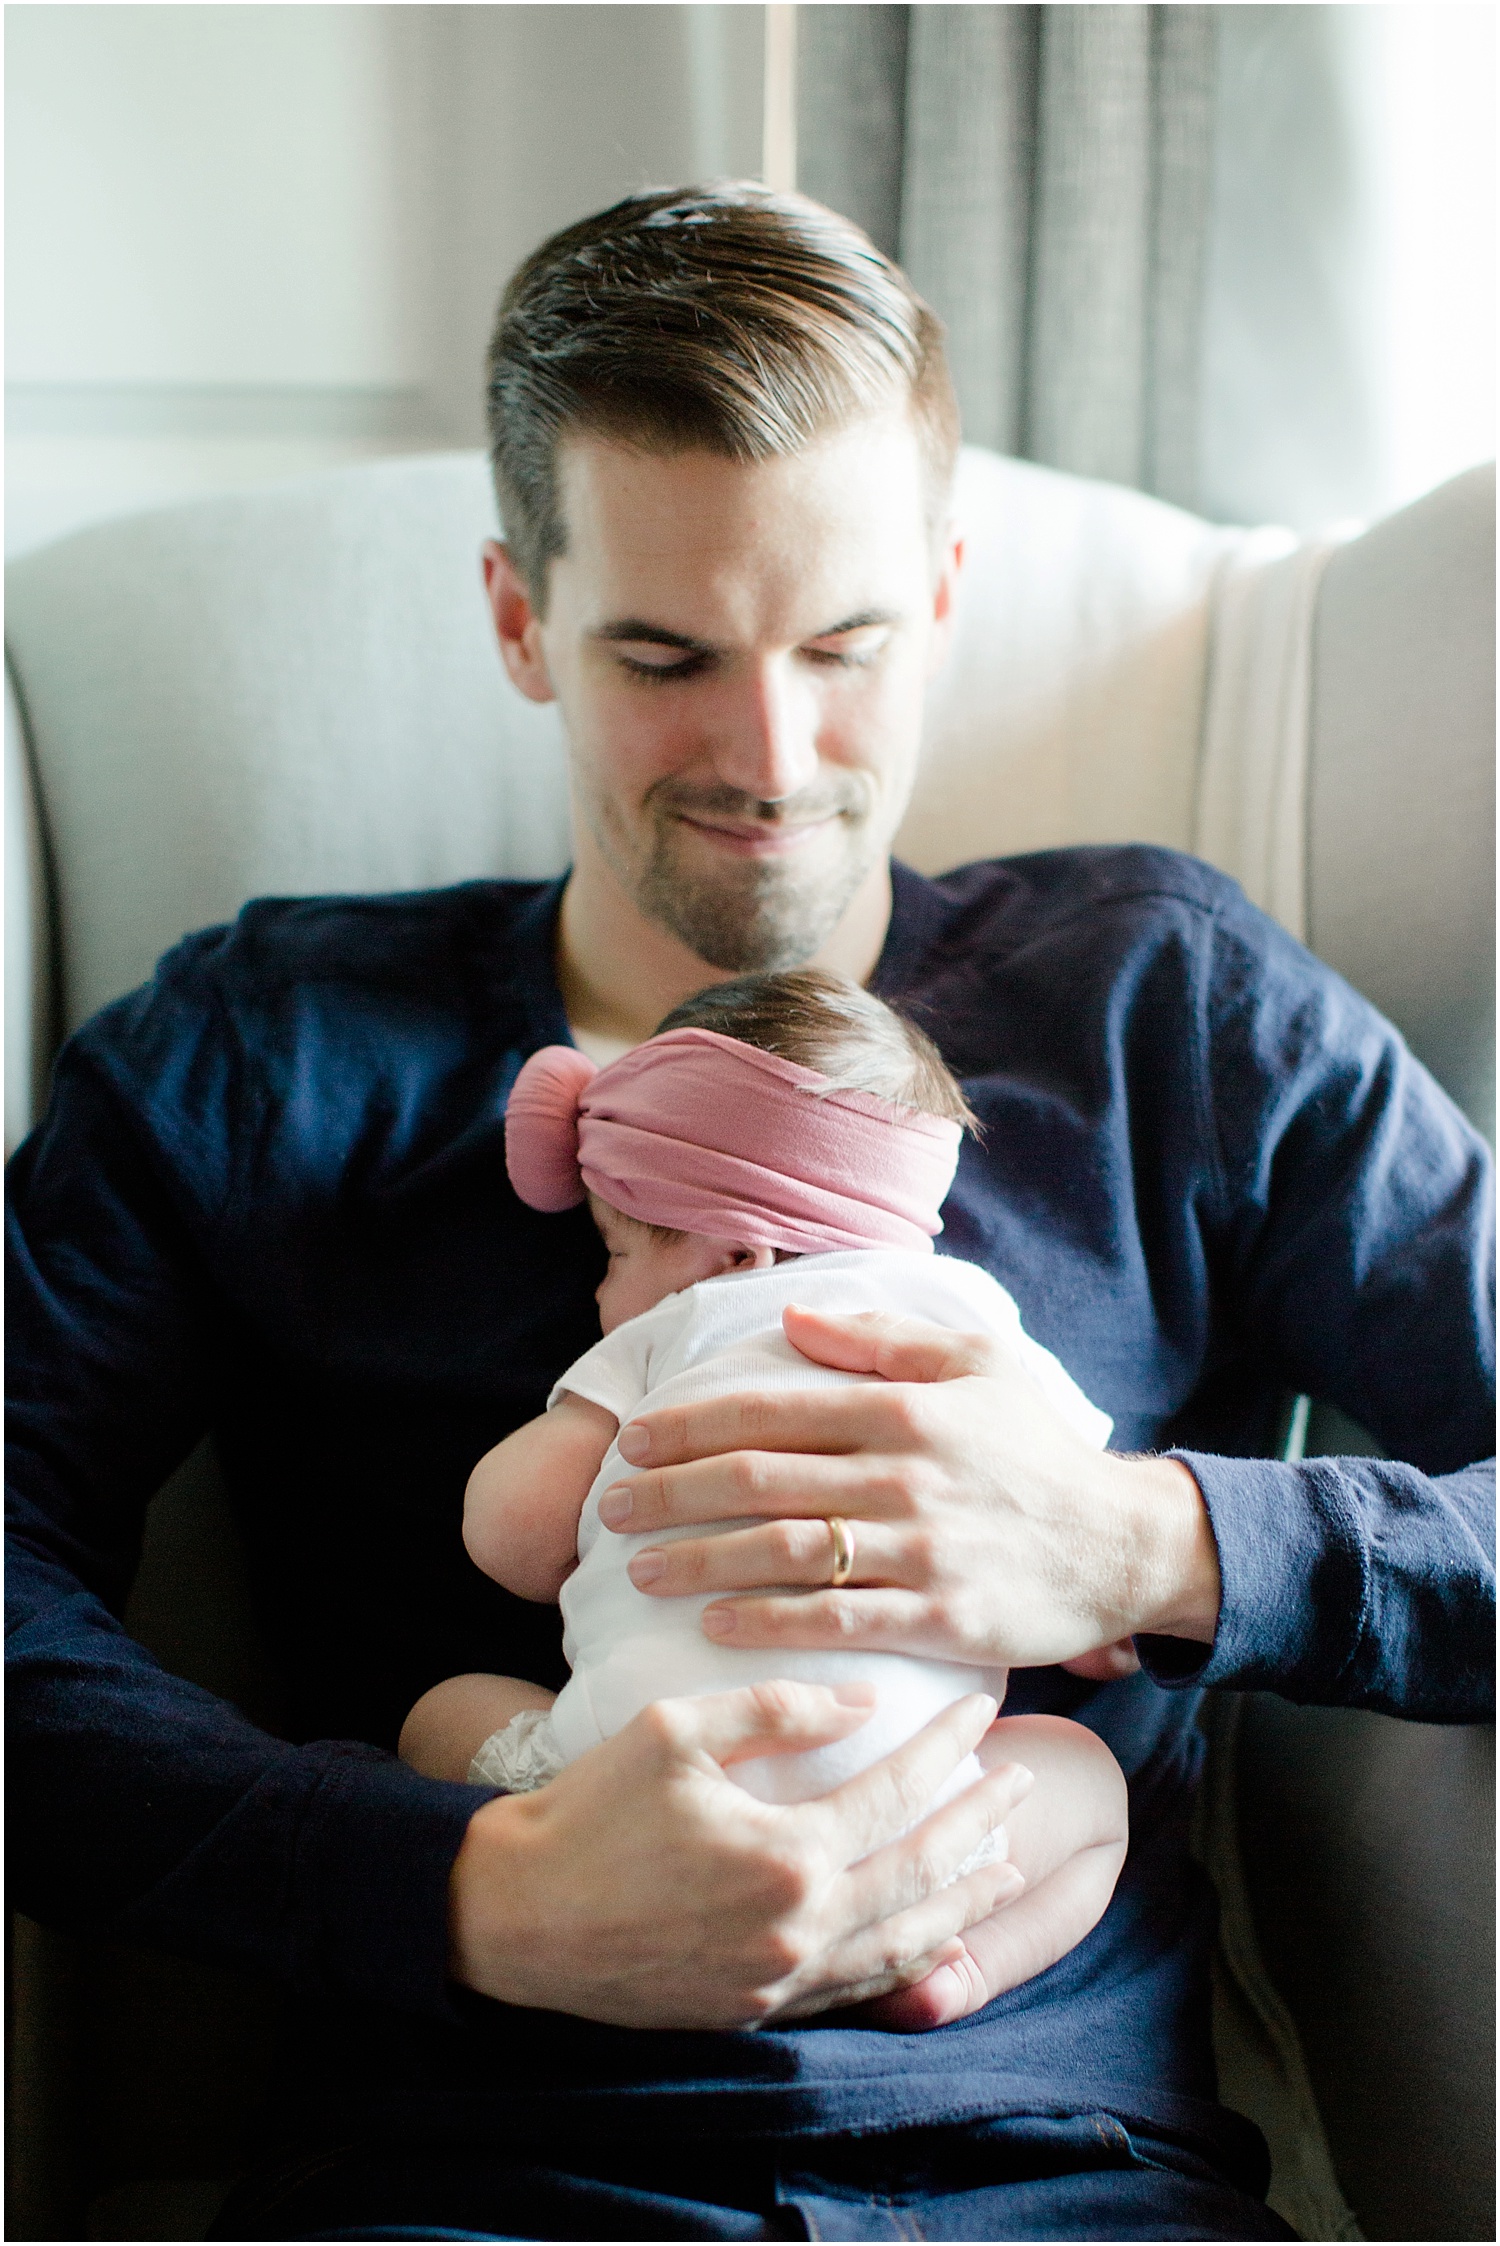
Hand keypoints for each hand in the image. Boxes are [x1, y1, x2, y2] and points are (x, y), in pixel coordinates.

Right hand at [448, 1680, 1031, 2028]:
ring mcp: (783, 1979)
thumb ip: (776, 1711)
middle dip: (982, 1823)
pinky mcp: (758, 2009)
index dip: (949, 1747)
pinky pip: (860, 1988)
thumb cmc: (588, 1811)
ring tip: (1008, 1865)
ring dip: (964, 1901)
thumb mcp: (675, 1730)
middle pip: (924, 1874)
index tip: (985, 1709)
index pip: (897, 1793)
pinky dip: (912, 1958)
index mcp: (788, 1855)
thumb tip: (862, 1701)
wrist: (513, 1916)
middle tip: (1026, 1782)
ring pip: (906, 1943)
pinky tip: (934, 1935)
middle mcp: (801, 1929)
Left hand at [604, 1305, 1219, 1669]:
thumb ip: (881, 1337)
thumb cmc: (1038, 1448)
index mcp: (904, 1407)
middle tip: (611, 1508)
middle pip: (757, 1480)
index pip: (770, 1408)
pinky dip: (767, 1623)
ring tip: (640, 1570)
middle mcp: (903, 1474)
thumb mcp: (977, 1361)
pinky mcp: (940, 1617)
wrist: (1121, 1541)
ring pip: (782, 1552)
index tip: (633, 1440)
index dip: (689, 1424)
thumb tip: (793, 1316)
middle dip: (669, 1493)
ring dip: (699, 1559)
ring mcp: (921, 1549)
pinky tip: (714, 1623)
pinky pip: (835, 1621)